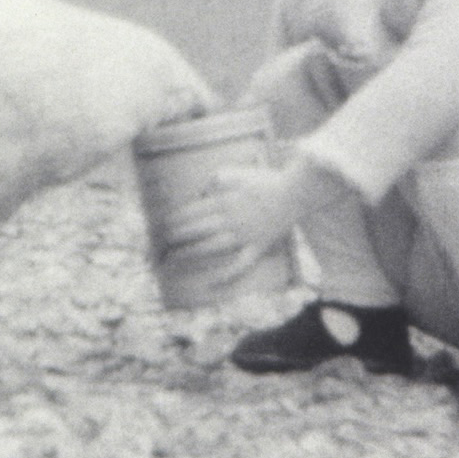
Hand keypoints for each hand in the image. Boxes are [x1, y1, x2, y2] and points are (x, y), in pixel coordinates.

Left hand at [169, 163, 301, 287]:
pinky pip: (241, 264)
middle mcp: (230, 219)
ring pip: (211, 247)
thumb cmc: (264, 181)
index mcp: (223, 200)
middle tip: (164, 243)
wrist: (294, 193)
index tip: (164, 225)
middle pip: (197, 230)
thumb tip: (200, 193)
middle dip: (177, 237)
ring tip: (176, 258)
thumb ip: (215, 181)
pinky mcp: (257, 247)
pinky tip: (213, 284)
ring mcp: (244, 235)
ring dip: (191, 253)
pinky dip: (227, 275)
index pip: (192, 212)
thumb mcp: (235, 173)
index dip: (175, 220)